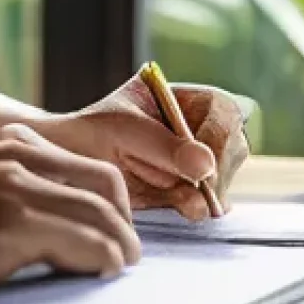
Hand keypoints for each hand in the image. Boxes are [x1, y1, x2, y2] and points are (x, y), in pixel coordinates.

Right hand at [0, 123, 140, 303]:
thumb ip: (25, 180)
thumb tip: (81, 213)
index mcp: (14, 139)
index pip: (92, 166)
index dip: (114, 204)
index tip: (114, 232)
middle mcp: (18, 154)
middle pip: (106, 185)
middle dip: (124, 224)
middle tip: (124, 253)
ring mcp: (16, 186)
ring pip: (102, 216)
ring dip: (119, 249)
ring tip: (114, 268)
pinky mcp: (15, 222)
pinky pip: (86, 243)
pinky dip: (100, 261)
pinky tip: (94, 273)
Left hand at [45, 74, 249, 219]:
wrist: (70, 161)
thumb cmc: (91, 132)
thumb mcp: (121, 131)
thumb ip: (162, 146)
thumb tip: (205, 165)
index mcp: (182, 97)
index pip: (224, 109)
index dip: (222, 134)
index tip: (204, 161)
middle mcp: (196, 126)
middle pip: (233, 146)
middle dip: (215, 170)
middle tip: (192, 186)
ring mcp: (194, 159)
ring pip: (223, 177)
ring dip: (204, 192)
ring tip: (174, 193)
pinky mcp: (187, 188)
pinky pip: (207, 201)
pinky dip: (195, 206)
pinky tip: (179, 205)